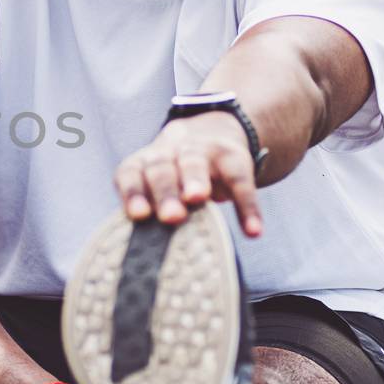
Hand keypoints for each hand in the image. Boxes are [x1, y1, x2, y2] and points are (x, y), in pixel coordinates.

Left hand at [114, 112, 263, 236]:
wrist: (212, 132)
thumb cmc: (175, 175)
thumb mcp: (158, 185)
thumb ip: (153, 210)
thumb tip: (150, 251)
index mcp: (144, 163)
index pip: (131, 174)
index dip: (133, 193)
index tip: (139, 215)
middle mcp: (169, 152)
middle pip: (161, 169)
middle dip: (165, 192)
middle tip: (170, 216)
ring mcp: (201, 151)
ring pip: (193, 164)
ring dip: (194, 181)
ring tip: (196, 199)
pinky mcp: (233, 157)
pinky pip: (240, 181)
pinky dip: (247, 207)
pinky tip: (252, 231)